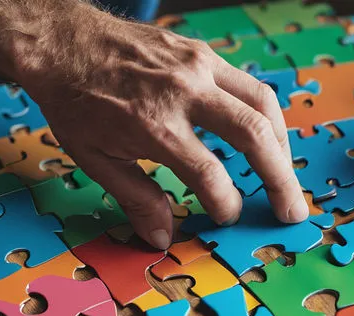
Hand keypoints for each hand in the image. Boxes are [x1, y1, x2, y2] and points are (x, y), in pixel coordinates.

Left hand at [18, 3, 306, 248]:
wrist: (61, 41)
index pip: (211, 175)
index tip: (226, 217)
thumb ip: (136, 199)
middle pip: (255, 136)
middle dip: (281, 179)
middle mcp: (185, 93)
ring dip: (282, 145)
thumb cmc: (74, 100)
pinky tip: (264, 136)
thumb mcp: (95, 158)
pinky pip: (248, 84)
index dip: (226, 204)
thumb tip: (162, 236)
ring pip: (263, 105)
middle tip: (293, 210)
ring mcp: (198, 67)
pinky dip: (264, 115)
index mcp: (156, 126)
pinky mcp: (202, 53)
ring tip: (284, 174)